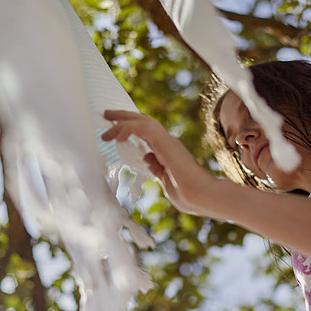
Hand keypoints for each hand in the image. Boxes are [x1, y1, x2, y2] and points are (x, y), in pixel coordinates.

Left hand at [102, 110, 219, 216]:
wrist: (203, 197)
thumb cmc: (189, 196)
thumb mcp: (166, 181)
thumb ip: (157, 168)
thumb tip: (147, 158)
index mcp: (168, 151)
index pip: (147, 133)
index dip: (131, 127)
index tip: (115, 129)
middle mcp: (168, 143)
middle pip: (143, 122)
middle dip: (124, 116)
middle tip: (107, 114)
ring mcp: (168, 142)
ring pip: (142, 121)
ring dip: (122, 119)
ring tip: (107, 119)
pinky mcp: (165, 144)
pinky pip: (142, 129)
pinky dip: (127, 128)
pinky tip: (116, 134)